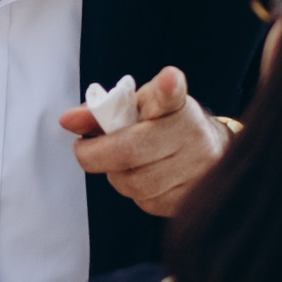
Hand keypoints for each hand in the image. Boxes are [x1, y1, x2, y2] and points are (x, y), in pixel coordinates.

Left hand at [64, 72, 227, 218]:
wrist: (214, 155)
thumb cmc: (167, 126)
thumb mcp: (140, 106)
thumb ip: (104, 110)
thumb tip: (68, 120)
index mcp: (179, 106)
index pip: (171, 95)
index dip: (168, 87)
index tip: (168, 79)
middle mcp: (192, 136)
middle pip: (131, 151)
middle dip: (97, 154)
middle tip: (85, 149)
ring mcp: (194, 171)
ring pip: (134, 183)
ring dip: (117, 174)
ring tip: (123, 162)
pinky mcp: (189, 200)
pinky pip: (146, 201)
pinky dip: (135, 191)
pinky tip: (144, 176)